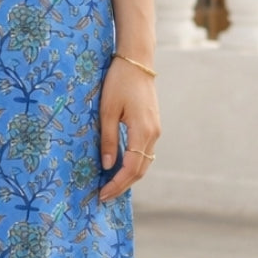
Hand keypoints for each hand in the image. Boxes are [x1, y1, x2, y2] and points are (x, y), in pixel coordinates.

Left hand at [97, 54, 159, 202]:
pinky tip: (119, 167)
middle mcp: (153, 134)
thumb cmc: (118, 82)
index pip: (131, 168)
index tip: (102, 194)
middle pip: (140, 170)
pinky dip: (134, 164)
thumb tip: (107, 165)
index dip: (117, 184)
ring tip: (110, 185)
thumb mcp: (107, 110)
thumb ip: (108, 139)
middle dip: (122, 185)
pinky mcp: (152, 125)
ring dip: (129, 176)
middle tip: (104, 196)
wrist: (137, 61)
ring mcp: (155, 130)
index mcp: (143, 131)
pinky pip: (144, 152)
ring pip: (144, 162)